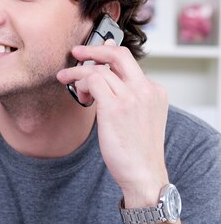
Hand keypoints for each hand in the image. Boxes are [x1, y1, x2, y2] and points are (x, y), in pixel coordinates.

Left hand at [57, 41, 168, 204]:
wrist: (143, 174)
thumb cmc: (137, 153)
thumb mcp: (140, 120)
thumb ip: (128, 100)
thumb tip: (103, 86)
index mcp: (154, 91)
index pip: (128, 64)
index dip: (107, 58)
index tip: (93, 58)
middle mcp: (146, 89)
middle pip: (119, 54)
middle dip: (94, 49)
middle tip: (76, 53)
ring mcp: (132, 97)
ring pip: (100, 69)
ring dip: (79, 74)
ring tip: (68, 83)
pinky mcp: (115, 107)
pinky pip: (93, 81)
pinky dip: (81, 85)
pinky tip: (80, 98)